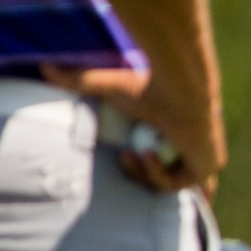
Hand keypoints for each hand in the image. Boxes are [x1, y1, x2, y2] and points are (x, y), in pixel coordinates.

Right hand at [44, 62, 224, 194]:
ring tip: (132, 153)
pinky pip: (177, 184)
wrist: (178, 88)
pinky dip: (157, 172)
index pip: (168, 162)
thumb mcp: (107, 88)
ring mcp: (202, 160)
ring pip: (168, 185)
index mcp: (174, 135)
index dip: (148, 171)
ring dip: (143, 174)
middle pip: (168, 180)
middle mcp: (191, 149)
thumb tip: (44, 66)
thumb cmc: (148, 86)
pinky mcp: (207, 167)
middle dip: (139, 175)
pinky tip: (148, 152)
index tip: (123, 156)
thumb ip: (79, 82)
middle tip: (124, 157)